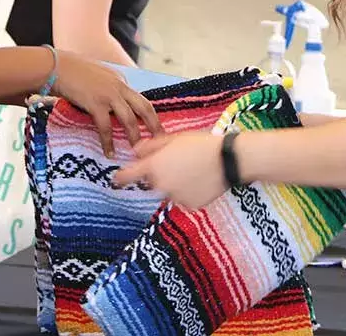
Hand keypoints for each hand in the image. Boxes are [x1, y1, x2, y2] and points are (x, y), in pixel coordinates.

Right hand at [50, 50, 162, 157]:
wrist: (57, 66)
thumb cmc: (72, 71)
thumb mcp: (96, 76)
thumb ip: (107, 88)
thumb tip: (111, 105)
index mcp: (120, 80)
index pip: (138, 99)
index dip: (147, 115)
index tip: (151, 127)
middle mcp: (119, 86)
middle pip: (144, 107)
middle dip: (154, 124)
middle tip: (160, 139)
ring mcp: (108, 95)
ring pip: (129, 119)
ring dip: (135, 136)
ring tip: (138, 150)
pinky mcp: (95, 104)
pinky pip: (106, 127)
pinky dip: (108, 142)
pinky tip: (109, 152)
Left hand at [113, 132, 228, 209]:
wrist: (228, 160)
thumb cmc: (201, 145)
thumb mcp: (173, 138)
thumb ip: (151, 146)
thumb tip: (136, 151)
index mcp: (154, 167)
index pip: (128, 176)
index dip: (121, 177)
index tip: (117, 179)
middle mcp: (161, 185)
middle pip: (152, 181)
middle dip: (159, 174)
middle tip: (177, 162)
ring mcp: (175, 197)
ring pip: (169, 190)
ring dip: (174, 183)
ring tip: (192, 170)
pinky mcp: (189, 206)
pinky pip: (183, 199)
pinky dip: (188, 192)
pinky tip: (200, 180)